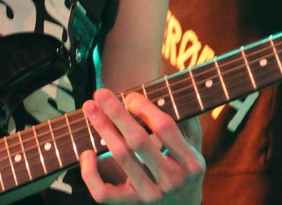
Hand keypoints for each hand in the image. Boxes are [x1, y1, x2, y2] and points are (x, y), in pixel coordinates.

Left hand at [79, 88, 204, 204]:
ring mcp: (150, 195)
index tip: (129, 96)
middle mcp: (171, 179)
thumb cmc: (185, 169)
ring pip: (121, 158)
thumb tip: (170, 86)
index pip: (165, 127)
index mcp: (190, 162)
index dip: (144, 108)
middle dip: (116, 113)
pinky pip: (103, 192)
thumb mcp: (195, 146)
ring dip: (102, 129)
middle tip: (100, 93)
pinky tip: (86, 153)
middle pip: (138, 140)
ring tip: (90, 108)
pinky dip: (90, 173)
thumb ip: (186, 119)